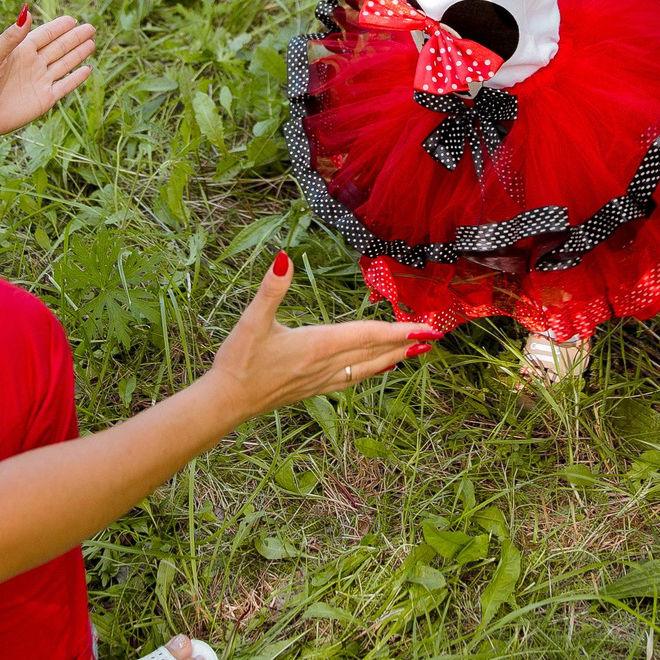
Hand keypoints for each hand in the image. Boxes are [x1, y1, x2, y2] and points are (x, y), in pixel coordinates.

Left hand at [0, 10, 94, 139]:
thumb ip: (11, 35)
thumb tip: (27, 11)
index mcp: (20, 51)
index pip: (45, 35)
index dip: (59, 27)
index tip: (72, 19)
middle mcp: (32, 64)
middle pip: (58, 47)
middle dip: (74, 38)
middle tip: (90, 27)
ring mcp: (39, 82)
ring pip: (64, 64)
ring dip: (78, 54)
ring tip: (91, 43)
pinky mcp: (44, 100)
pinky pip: (65, 86)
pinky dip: (76, 78)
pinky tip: (87, 68)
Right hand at [205, 253, 436, 417]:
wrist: (226, 402)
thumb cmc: (238, 361)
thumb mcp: (252, 320)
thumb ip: (271, 288)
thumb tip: (284, 258)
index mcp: (318, 344)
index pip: (368, 335)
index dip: (400, 330)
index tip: (427, 328)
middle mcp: (326, 365)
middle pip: (375, 352)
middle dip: (405, 343)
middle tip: (433, 336)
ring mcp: (321, 380)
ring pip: (367, 368)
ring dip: (392, 358)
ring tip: (415, 351)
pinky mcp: (313, 389)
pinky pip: (352, 379)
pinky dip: (371, 371)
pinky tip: (378, 369)